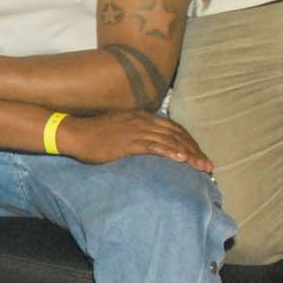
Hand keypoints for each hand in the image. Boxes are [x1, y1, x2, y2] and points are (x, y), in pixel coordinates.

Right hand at [58, 110, 214, 171]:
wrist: (75, 133)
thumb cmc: (94, 134)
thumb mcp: (120, 127)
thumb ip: (137, 132)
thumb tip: (150, 144)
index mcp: (142, 116)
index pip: (174, 128)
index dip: (190, 142)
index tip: (199, 155)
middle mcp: (143, 120)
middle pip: (177, 134)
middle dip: (195, 150)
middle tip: (208, 165)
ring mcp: (136, 130)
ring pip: (170, 140)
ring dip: (188, 154)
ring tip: (201, 166)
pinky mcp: (128, 142)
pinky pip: (154, 146)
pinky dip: (170, 152)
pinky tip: (181, 159)